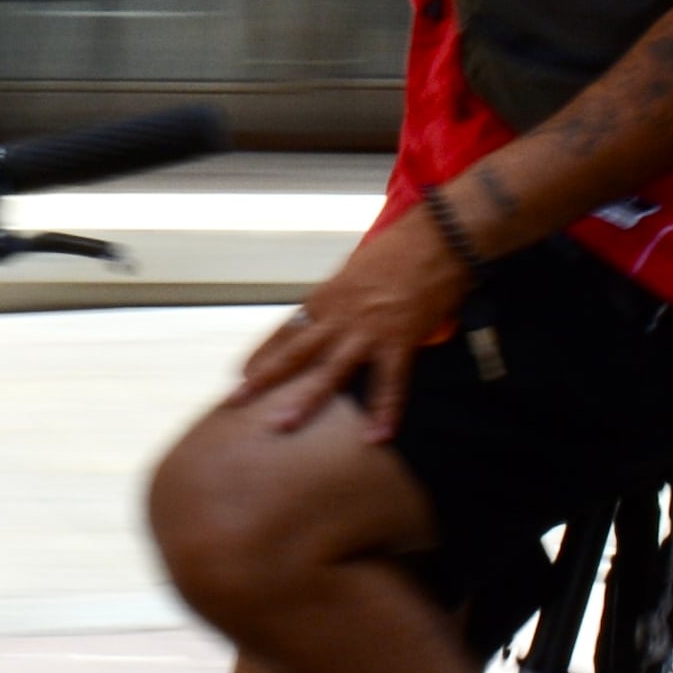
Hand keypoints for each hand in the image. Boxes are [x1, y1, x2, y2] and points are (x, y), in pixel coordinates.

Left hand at [226, 202, 469, 439]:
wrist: (436, 237)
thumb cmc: (400, 250)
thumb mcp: (357, 271)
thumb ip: (342, 299)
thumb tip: (333, 315)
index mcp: (328, 298)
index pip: (286, 330)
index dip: (262, 353)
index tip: (240, 373)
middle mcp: (340, 315)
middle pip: (295, 352)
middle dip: (264, 378)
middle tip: (236, 402)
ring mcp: (368, 329)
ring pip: (331, 370)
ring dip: (306, 399)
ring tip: (284, 425)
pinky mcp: (400, 339)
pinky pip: (390, 381)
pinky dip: (384, 410)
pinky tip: (376, 435)